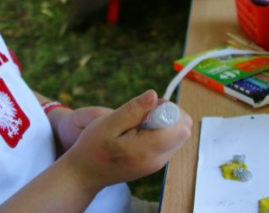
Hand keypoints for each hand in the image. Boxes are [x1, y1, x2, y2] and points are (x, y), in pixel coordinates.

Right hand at [59, 90, 191, 189]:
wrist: (85, 173)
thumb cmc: (93, 147)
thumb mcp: (108, 123)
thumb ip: (133, 110)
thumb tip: (154, 95)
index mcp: (147, 150)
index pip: (181, 128)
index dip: (170, 110)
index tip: (149, 107)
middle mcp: (158, 160)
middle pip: (183, 131)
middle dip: (169, 115)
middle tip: (143, 113)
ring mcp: (157, 163)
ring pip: (177, 135)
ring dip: (164, 123)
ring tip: (137, 123)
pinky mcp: (154, 162)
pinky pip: (167, 141)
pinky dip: (158, 131)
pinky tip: (138, 131)